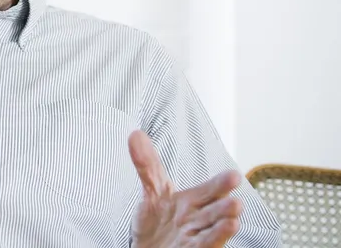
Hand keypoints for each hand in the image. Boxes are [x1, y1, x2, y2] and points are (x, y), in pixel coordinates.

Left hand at [129, 130, 242, 247]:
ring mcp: (195, 237)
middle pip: (214, 211)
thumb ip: (147, 165)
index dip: (221, 184)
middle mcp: (198, 218)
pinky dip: (211, 242)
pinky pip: (201, 246)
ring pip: (211, 232)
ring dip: (222, 228)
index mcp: (192, 201)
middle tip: (236, 202)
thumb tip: (135, 134)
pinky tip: (217, 238)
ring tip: (234, 221)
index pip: (209, 190)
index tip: (234, 176)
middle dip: (225, 207)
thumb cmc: (158, 221)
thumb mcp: (153, 191)